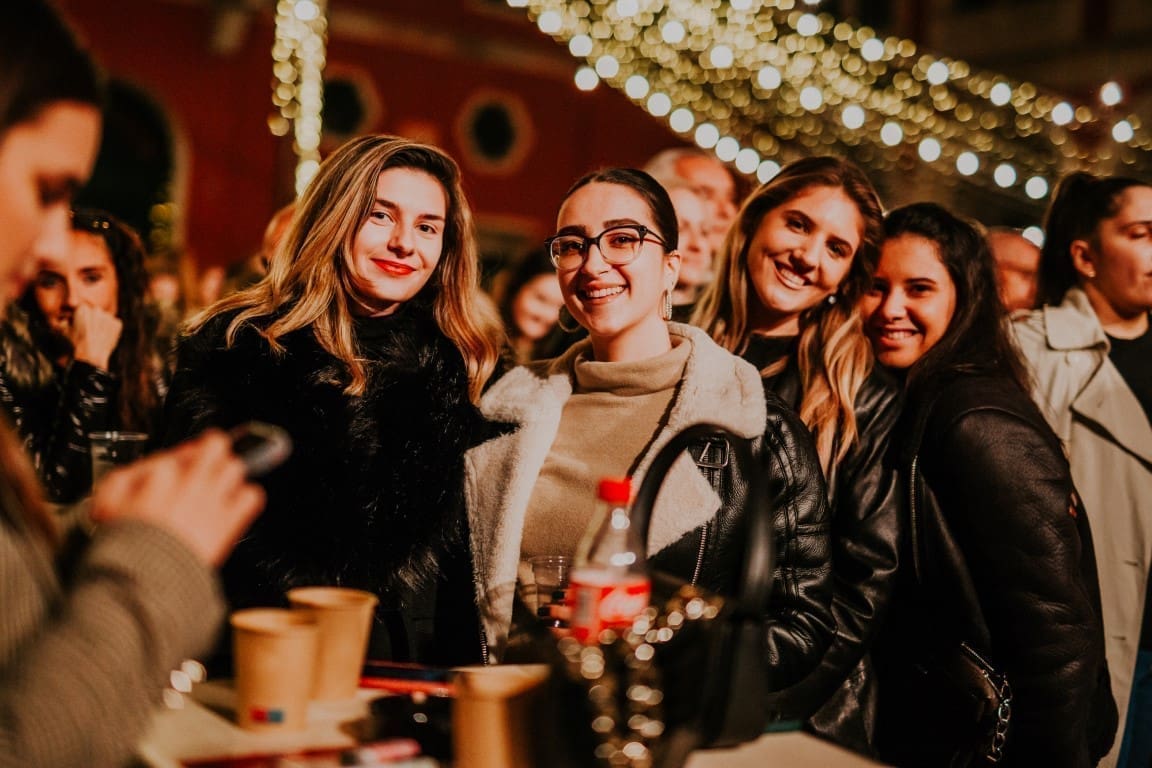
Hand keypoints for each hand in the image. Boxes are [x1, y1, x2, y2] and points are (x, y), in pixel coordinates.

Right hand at [70, 303, 121, 370]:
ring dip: (102, 323)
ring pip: (105, 317)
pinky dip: (110, 329)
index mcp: (83, 308)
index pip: (82, 308)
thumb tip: (66, 319)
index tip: (80, 325)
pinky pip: (114, 324)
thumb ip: (64, 321)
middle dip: (92, 319)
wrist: (91, 357)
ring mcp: (109, 316)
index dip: (80, 317)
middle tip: (88, 331)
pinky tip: (104, 337)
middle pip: (94, 311)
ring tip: (96, 335)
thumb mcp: (63, 331)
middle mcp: (97, 310)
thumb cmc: (75, 345)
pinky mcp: (117, 324)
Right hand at [90, 430, 264, 565]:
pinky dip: (247, 498)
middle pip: (215, 445)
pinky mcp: (230, 522)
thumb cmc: (125, 547)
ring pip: (235, 466)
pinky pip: (252, 496)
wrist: (146, 577)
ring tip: (222, 483)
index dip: (179, 459)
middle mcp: (192, 483)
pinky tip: (236, 504)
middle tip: (209, 460)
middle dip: (212, 449)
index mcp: (162, 477)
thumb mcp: (106, 505)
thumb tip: (138, 471)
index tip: (176, 470)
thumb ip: (121, 480)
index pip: (177, 452)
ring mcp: (213, 500)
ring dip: (230, 472)